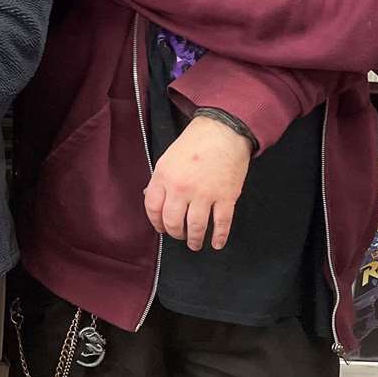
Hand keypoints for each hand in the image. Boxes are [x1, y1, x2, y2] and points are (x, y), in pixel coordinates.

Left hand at [143, 115, 252, 251]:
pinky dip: (219, 237)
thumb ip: (160, 180)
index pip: (153, 208)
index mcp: (164, 177)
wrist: (223, 132)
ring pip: (195, 227)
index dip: (156, 222)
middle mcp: (181, 188)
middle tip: (179, 235)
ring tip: (195, 244)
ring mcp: (204, 194)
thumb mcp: (167, 158)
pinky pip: (221, 224)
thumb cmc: (194, 143)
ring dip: (194, 240)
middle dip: (175, 233)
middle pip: (172, 222)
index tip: (161, 228)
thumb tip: (151, 197)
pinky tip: (216, 243)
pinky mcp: (226, 197)